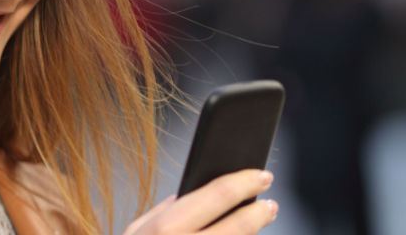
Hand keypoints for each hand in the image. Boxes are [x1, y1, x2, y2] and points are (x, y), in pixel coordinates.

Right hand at [123, 169, 278, 234]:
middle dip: (261, 211)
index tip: (261, 176)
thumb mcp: (136, 233)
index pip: (220, 194)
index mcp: (167, 228)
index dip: (246, 182)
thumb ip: (163, 212)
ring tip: (255, 225)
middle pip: (241, 225)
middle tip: (269, 204)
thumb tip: (187, 195)